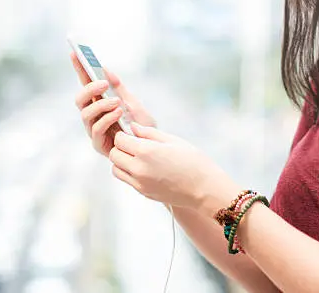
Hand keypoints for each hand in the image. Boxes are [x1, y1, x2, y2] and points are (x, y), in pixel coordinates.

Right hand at [71, 52, 155, 155]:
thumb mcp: (133, 103)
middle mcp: (93, 116)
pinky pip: (96, 129)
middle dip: (89, 89)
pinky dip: (106, 119)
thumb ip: (120, 89)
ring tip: (116, 103)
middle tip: (103, 84)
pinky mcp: (99, 144)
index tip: (74, 52)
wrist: (153, 149)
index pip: (85, 84)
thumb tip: (107, 70)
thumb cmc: (142, 127)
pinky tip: (118, 113)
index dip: (79, 69)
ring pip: (85, 114)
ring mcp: (94, 130)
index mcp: (99, 104)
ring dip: (100, 105)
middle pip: (79, 99)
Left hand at [110, 122, 240, 215]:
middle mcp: (139, 168)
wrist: (204, 188)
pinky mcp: (143, 192)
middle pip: (114, 154)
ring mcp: (140, 183)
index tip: (132, 134)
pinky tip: (144, 167)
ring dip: (121, 161)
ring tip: (137, 156)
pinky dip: (128, 172)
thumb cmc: (192, 160)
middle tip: (133, 144)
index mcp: (146, 151)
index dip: (124, 134)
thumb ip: (148, 132)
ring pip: (116, 169)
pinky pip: (126, 179)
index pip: (120, 140)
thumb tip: (132, 127)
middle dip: (120, 147)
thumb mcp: (172, 140)